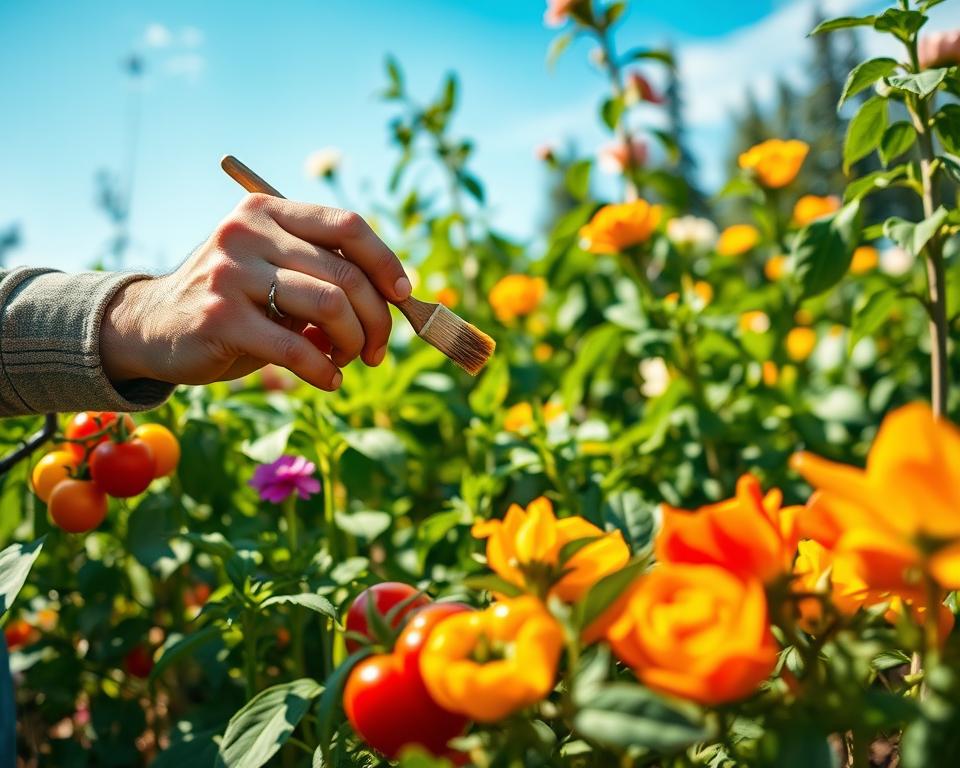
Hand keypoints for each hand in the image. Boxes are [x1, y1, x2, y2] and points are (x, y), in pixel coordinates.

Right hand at [100, 194, 411, 390]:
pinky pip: (296, 348)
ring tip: (347, 361)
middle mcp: (248, 233)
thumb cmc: (232, 302)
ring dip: (354, 344)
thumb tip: (395, 300)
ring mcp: (231, 273)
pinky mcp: (219, 318)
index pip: (348, 224)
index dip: (386, 261)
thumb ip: (323, 275)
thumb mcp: (275, 274)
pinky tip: (328, 380)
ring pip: (330, 305)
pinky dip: (324, 370)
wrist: (151, 327)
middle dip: (377, 318)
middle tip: (377, 350)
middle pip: (347, 273)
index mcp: (268, 211)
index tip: (403, 294)